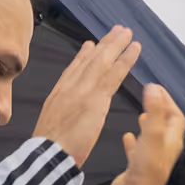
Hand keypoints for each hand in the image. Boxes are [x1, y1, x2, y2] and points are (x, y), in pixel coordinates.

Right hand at [33, 27, 141, 167]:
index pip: (74, 68)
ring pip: (103, 61)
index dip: (84, 55)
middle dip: (104, 44)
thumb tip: (66, 108)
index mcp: (59, 93)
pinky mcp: (96, 98)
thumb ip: (61, 111)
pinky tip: (135, 49)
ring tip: (127, 33)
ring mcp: (83, 90)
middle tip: (117, 30)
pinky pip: (114, 74)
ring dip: (117, 45)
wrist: (49, 154)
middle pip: (90, 59)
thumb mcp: (50, 123)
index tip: (92, 44)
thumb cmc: (50, 148)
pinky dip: (126, 59)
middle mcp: (70, 86)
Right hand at [112, 84, 184, 184]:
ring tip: (142, 114)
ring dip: (148, 125)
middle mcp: (164, 151)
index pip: (176, 117)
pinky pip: (138, 150)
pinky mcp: (138, 168)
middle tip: (150, 97)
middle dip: (159, 110)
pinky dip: (134, 141)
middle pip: (166, 126)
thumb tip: (154, 89)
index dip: (168, 101)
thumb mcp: (152, 136)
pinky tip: (127, 137)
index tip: (157, 89)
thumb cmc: (145, 171)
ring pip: (152, 138)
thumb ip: (154, 112)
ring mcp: (151, 160)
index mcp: (172, 142)